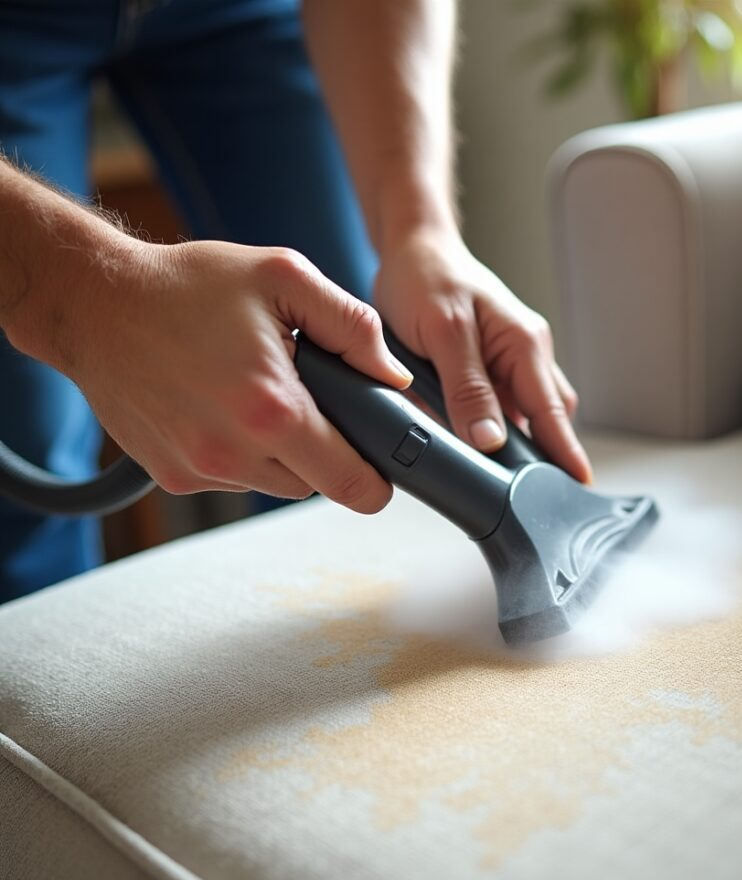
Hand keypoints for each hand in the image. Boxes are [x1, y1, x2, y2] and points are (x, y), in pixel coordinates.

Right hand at [49, 238, 413, 511]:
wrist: (95, 303)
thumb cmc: (188, 285)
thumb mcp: (284, 279)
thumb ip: (353, 326)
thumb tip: (393, 376)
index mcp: (272, 409)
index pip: (350, 482)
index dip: (375, 480)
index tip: (380, 466)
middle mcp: (233, 452)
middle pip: (315, 485)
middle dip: (326, 452)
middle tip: (311, 403)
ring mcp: (198, 470)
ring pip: (275, 484)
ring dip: (282, 454)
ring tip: (258, 397)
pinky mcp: (173, 476)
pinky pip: (233, 480)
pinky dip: (241, 454)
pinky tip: (222, 408)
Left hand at [373, 227, 591, 482]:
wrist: (411, 249)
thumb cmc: (426, 278)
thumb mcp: (442, 333)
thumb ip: (467, 388)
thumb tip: (490, 439)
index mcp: (524, 344)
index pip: (552, 412)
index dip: (565, 452)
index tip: (579, 486)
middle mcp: (525, 355)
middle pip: (546, 419)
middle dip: (540, 455)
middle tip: (525, 493)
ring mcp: (510, 363)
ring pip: (523, 416)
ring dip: (512, 442)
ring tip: (495, 472)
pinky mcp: (490, 369)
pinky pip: (500, 408)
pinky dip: (489, 426)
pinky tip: (470, 438)